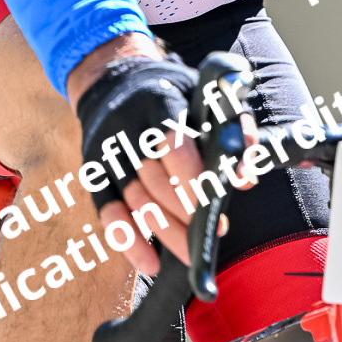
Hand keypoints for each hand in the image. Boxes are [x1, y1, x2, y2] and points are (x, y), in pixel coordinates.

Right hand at [72, 46, 258, 277]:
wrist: (112, 78)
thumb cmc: (172, 91)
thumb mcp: (205, 93)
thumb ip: (233, 128)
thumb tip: (246, 176)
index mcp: (160, 103)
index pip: (175, 147)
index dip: (195, 181)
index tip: (216, 209)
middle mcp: (128, 129)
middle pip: (156, 182)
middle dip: (186, 215)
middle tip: (212, 235)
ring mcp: (108, 153)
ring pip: (136, 201)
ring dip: (165, 233)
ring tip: (191, 253)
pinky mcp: (95, 173)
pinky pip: (108, 213)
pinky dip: (128, 241)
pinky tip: (150, 263)